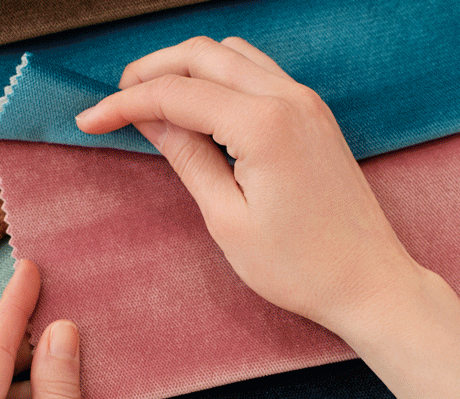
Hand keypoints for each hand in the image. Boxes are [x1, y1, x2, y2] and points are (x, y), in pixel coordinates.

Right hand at [75, 36, 431, 337]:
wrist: (369, 282)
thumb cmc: (303, 266)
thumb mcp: (228, 219)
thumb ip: (187, 157)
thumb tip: (151, 119)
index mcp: (264, 125)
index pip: (176, 93)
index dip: (125, 103)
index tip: (91, 119)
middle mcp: (289, 99)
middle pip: (202, 55)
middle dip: (151, 71)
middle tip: (115, 101)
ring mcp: (307, 103)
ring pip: (232, 56)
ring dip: (187, 68)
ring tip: (153, 101)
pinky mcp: (314, 116)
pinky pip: (259, 74)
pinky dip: (221, 78)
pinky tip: (200, 109)